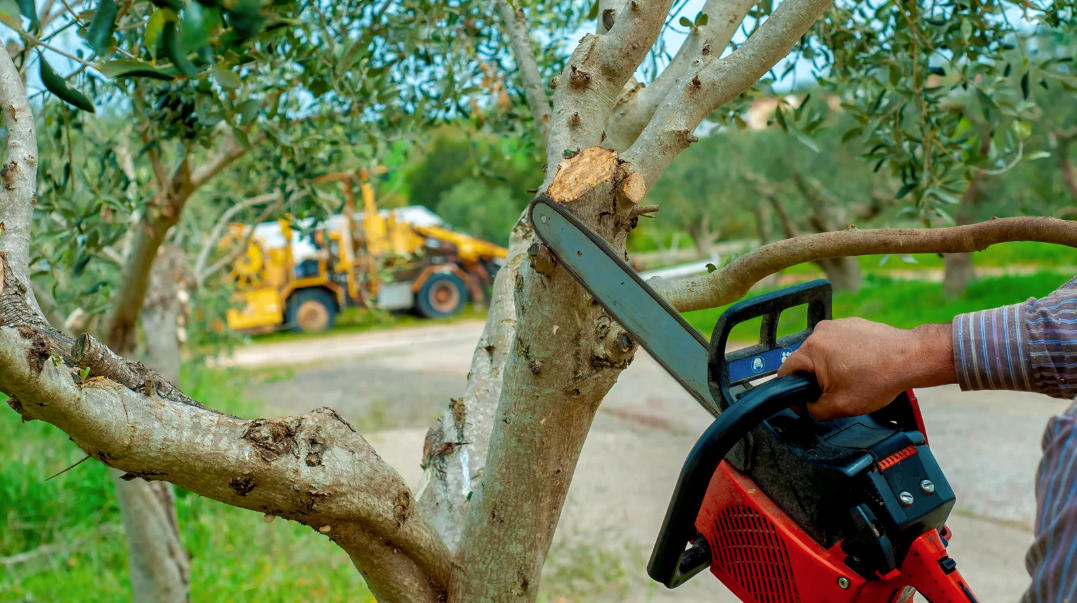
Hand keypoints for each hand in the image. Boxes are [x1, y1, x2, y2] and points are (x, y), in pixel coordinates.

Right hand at [776, 318, 955, 420]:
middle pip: (805, 362)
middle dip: (816, 379)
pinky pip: (840, 344)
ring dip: (831, 367)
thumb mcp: (840, 406)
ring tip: (854, 379)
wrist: (911, 358)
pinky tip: (863, 368)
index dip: (791, 392)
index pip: (786, 372)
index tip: (804, 403)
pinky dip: (846, 356)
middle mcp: (821, 331)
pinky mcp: (853, 324)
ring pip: (823, 353)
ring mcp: (838, 325)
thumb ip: (814, 410)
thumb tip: (807, 406)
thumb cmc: (879, 378)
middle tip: (836, 393)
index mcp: (811, 349)